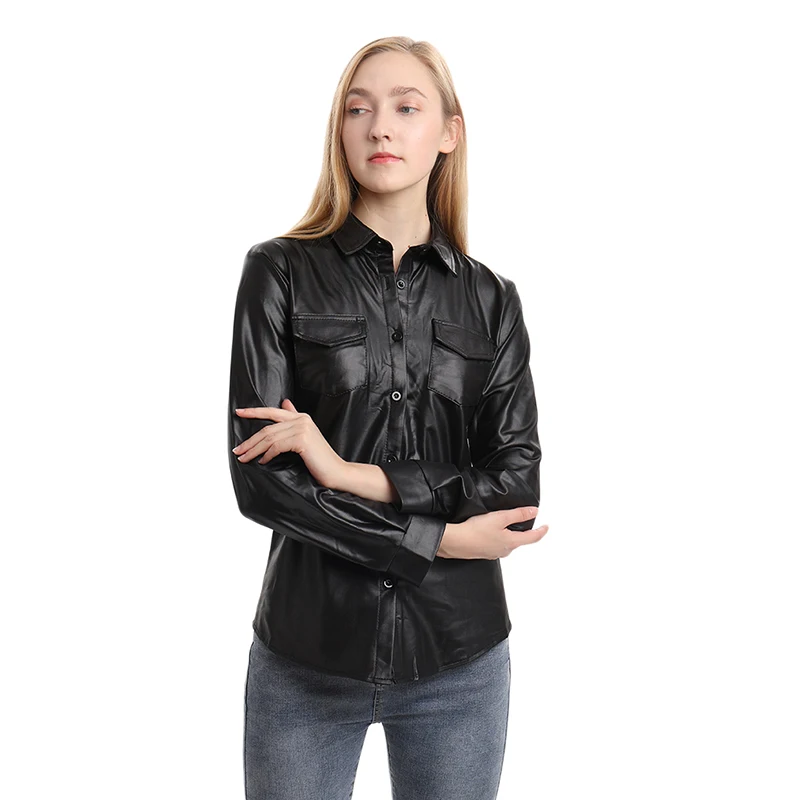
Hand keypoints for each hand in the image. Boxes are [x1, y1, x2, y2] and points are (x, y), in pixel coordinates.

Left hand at [232, 399, 346, 487]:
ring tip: (244, 458)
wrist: (336, 471)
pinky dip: (267, 455)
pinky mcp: (301, 440)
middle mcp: (301, 419)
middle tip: (238, 450)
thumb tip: (284, 404)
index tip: (239, 413)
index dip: (254, 412)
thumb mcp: (305, 437)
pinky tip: (263, 462)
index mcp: (301, 417)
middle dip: (250, 440)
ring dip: (254, 450)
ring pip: (270, 438)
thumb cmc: (320, 459)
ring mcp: (302, 428)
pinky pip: (277, 446)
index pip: (272, 412)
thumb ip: (294, 421)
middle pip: (268, 428)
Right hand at [437, 507, 548, 559]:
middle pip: (519, 540)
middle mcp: (505, 550)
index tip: (546, 526)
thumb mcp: (500, 518)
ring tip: (505, 524)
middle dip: (523, 531)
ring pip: (507, 543)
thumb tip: (534, 511)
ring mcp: (494, 553)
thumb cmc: (476, 530)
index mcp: (512, 542)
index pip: (533, 538)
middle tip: (524, 522)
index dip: (541, 531)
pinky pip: (496, 544)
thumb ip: (518, 514)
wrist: (455, 542)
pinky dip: (498, 538)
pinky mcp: (484, 553)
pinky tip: (489, 532)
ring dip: (509, 534)